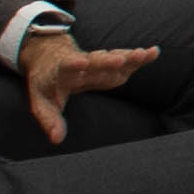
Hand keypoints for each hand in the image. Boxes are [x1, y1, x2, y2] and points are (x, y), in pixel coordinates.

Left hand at [18, 30, 157, 144]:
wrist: (51, 55)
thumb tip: (57, 140)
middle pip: (95, 61)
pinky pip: (125, 59)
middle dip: (107, 61)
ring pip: (113, 57)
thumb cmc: (46, 82)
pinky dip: (139, 57)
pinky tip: (153, 53)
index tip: (82, 62)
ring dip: (127, 57)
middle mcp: (82, 62)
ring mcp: (97, 61)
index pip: (67, 66)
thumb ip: (49, 119)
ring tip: (142, 55)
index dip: (74, 64)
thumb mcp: (40, 102)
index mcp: (62, 70)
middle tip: (119, 60)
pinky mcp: (109, 61)